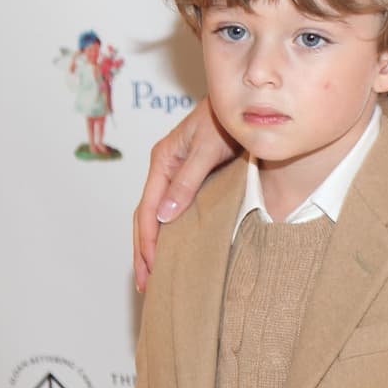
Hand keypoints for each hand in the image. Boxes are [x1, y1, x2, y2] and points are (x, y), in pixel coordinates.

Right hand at [132, 99, 238, 290]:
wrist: (244, 104)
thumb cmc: (225, 119)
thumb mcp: (207, 148)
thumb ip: (187, 180)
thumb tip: (165, 216)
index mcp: (163, 160)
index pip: (147, 208)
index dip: (147, 240)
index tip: (149, 267)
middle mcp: (164, 168)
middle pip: (145, 216)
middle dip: (143, 250)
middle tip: (145, 283)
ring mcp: (175, 173)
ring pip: (155, 215)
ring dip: (152, 244)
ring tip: (153, 274)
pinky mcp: (190, 176)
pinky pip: (172, 208)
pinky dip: (168, 231)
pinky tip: (173, 248)